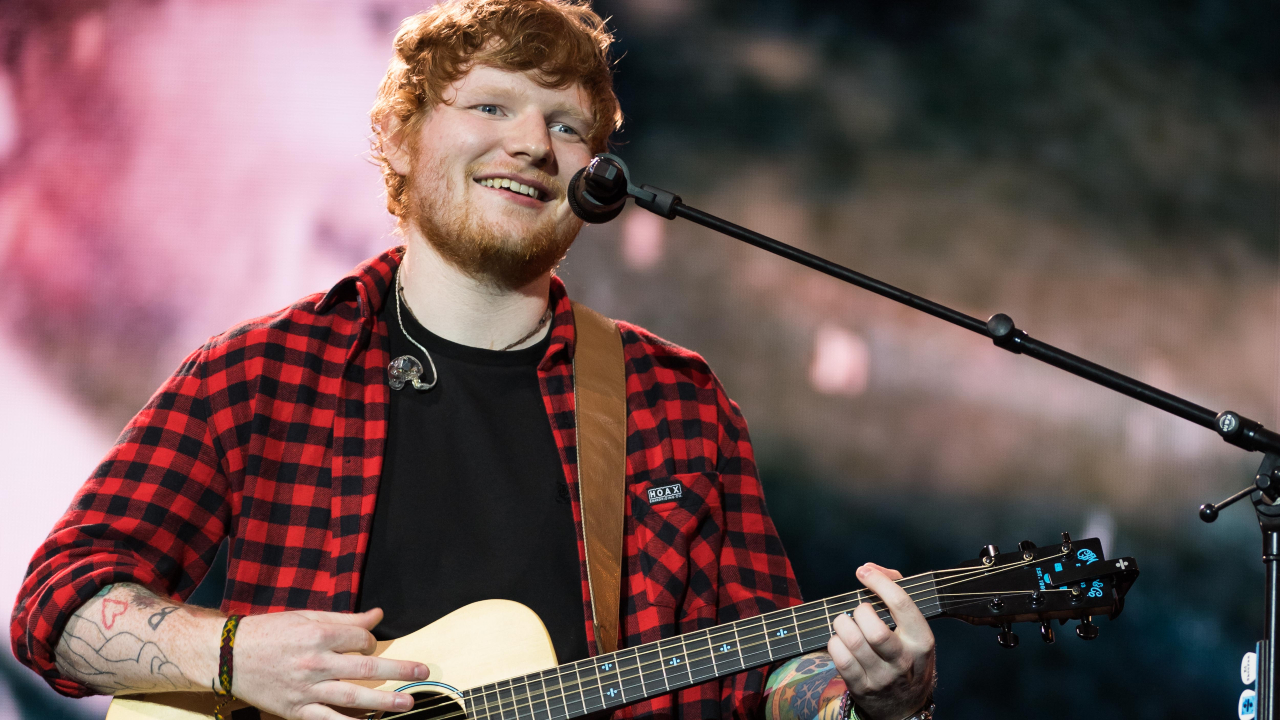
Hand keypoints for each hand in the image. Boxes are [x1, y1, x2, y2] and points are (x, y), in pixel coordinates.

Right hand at [232, 608, 429, 719]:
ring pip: (352, 698)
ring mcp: (306, 690)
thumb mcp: (306, 616)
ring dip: (383, 702)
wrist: (226, 656)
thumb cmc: (268, 633)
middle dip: (398, 670)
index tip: (371, 645)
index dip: (373, 641)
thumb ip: (345, 619)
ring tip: (406, 704)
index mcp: (318, 634)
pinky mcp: (295, 711)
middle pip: (366, 668)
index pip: (362, 640)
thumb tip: (378, 615)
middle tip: (423, 673)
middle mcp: (315, 663)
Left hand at [827, 564, 934, 719]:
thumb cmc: (907, 654)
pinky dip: (834, 643)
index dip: (879, 583)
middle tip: (860, 611)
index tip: (864, 573)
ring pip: (853, 642)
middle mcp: (903, 660)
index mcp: (921, 640)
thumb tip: (868, 568)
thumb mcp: (914, 627)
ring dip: (842, 624)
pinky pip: (840, 659)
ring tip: (846, 623)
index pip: (902, 604)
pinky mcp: (861, 687)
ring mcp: (882, 677)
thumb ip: (896, 589)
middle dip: (860, 611)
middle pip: (875, 629)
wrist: (906, 706)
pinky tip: (841, 641)